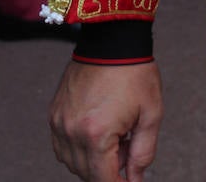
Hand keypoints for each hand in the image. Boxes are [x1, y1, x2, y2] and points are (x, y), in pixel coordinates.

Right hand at [49, 60, 162, 181]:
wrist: (112, 38)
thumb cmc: (135, 72)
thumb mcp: (151, 113)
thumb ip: (143, 152)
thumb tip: (135, 179)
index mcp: (97, 134)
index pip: (103, 180)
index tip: (129, 180)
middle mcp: (72, 132)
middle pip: (87, 174)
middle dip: (109, 169)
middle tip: (127, 146)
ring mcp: (59, 123)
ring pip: (72, 163)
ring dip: (92, 160)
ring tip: (114, 134)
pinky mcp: (54, 114)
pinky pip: (61, 146)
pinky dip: (77, 148)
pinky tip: (97, 131)